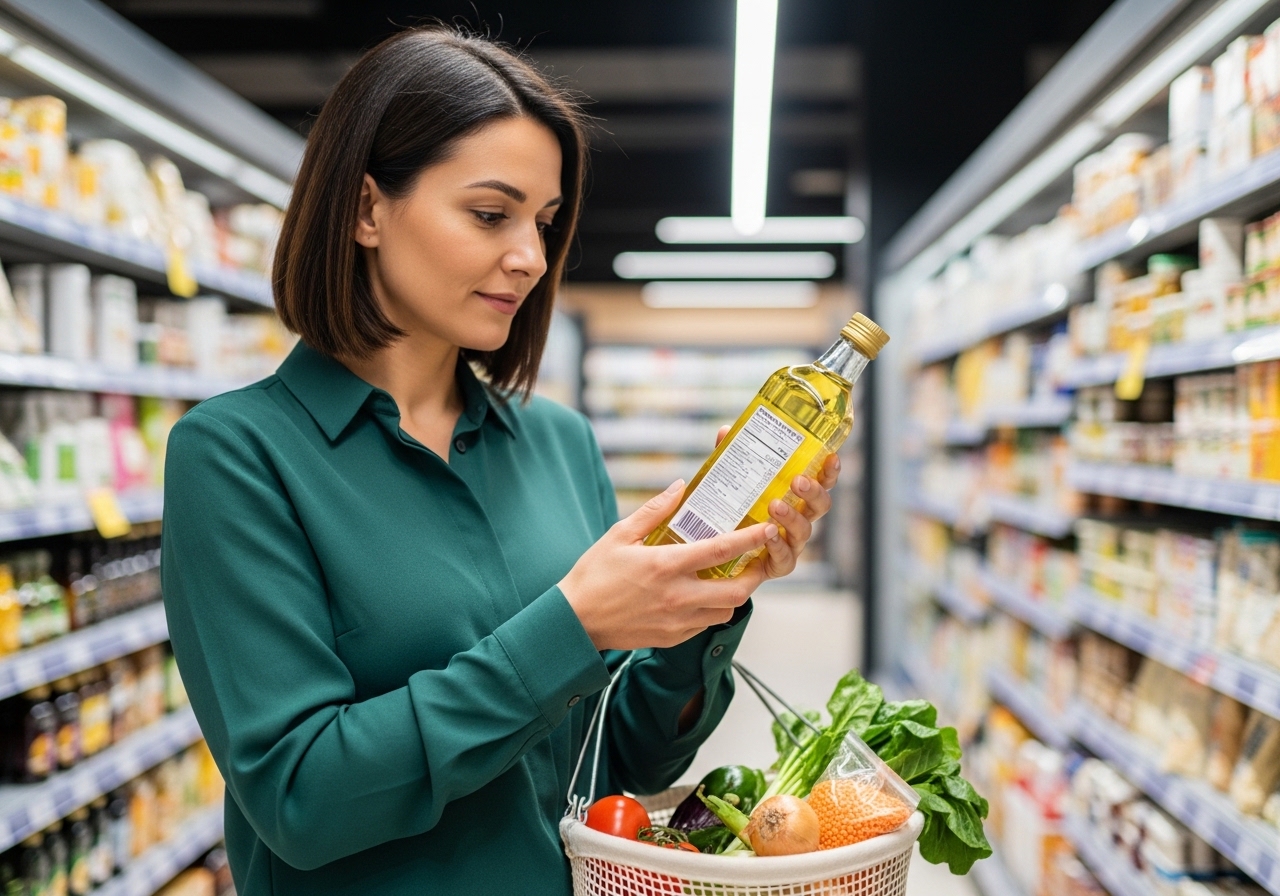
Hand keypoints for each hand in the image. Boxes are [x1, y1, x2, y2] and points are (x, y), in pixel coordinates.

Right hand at [559, 480, 775, 649]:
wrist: (574, 622)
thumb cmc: (594, 575)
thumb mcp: (619, 535)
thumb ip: (654, 511)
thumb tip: (679, 487)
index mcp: (665, 565)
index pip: (721, 550)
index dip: (750, 539)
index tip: (768, 528)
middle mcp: (677, 596)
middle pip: (737, 591)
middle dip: (755, 575)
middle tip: (758, 560)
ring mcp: (677, 621)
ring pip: (725, 611)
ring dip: (733, 595)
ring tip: (729, 578)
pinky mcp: (672, 638)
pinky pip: (705, 624)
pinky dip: (711, 610)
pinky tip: (701, 596)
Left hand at [711, 426, 840, 579]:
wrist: (716, 553)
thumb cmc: (731, 512)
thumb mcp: (730, 482)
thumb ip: (731, 458)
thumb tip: (726, 431)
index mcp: (795, 497)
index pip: (820, 482)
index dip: (829, 472)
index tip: (831, 458)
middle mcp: (798, 520)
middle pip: (821, 506)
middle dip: (813, 492)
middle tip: (797, 481)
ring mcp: (791, 543)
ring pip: (804, 531)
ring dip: (792, 517)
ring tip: (775, 505)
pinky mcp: (777, 565)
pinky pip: (785, 558)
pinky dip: (778, 546)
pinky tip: (769, 534)